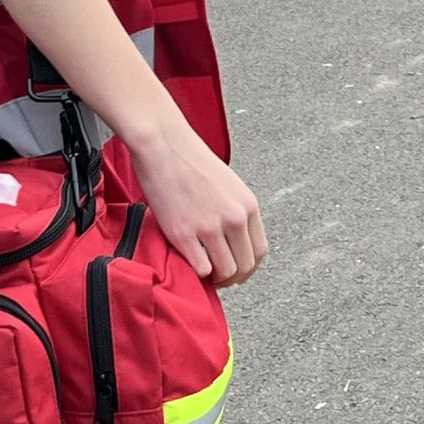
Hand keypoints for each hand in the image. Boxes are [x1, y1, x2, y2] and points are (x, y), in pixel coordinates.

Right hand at [132, 125, 266, 286]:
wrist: (163, 145)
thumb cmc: (190, 160)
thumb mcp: (228, 185)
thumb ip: (234, 212)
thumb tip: (233, 241)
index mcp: (248, 205)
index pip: (259, 251)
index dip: (248, 267)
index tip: (236, 270)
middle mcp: (234, 218)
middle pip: (245, 266)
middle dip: (233, 277)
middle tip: (218, 276)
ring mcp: (210, 227)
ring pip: (225, 273)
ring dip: (215, 278)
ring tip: (203, 270)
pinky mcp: (184, 234)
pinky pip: (201, 270)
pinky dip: (196, 273)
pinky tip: (189, 262)